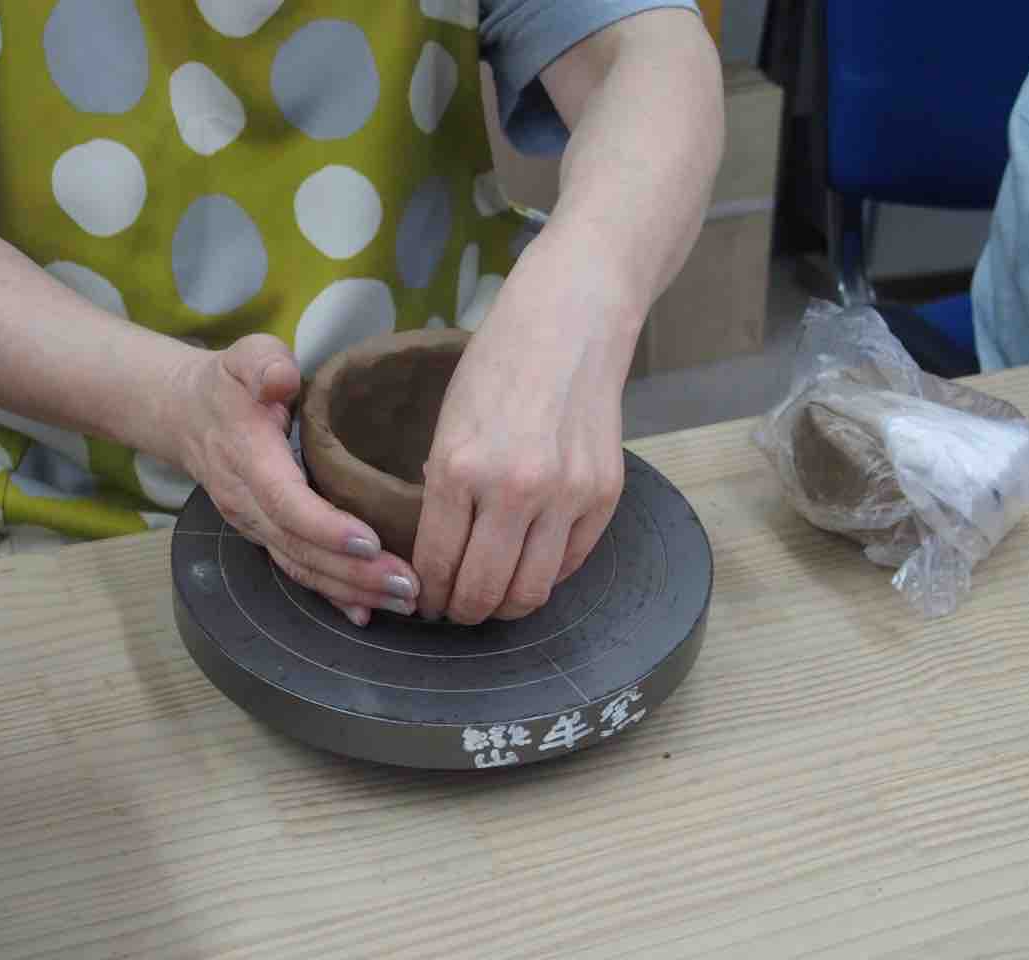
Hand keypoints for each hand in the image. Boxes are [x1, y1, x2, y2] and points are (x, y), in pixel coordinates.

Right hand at [179, 334, 419, 625]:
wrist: (185, 416)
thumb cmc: (228, 385)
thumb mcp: (243, 355)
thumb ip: (263, 363)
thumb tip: (282, 378)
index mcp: (248, 458)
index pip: (286, 502)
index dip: (326, 527)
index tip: (370, 541)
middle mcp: (247, 502)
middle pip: (300, 548)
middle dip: (355, 573)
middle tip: (409, 585)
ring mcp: (253, 525)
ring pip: (301, 566)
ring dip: (351, 590)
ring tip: (404, 601)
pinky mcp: (265, 536)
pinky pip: (296, 570)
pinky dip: (331, 595)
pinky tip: (364, 612)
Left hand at [412, 250, 632, 623]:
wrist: (569, 323)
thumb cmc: (498, 365)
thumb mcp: (447, 423)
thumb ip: (444, 489)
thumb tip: (441, 553)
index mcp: (459, 467)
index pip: (436, 564)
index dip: (427, 595)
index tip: (424, 602)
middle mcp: (513, 489)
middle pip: (484, 592)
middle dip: (462, 611)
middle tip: (455, 609)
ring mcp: (566, 495)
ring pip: (530, 592)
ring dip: (505, 607)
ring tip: (492, 598)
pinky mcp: (604, 495)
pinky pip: (570, 564)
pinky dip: (545, 576)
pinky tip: (528, 566)